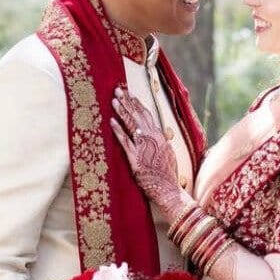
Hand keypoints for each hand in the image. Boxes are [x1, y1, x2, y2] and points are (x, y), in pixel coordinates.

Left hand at [110, 87, 183, 208]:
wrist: (168, 189)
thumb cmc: (167, 174)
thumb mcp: (167, 154)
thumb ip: (160, 142)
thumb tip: (158, 134)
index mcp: (160, 137)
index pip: (147, 115)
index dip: (138, 104)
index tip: (130, 95)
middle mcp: (153, 139)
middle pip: (138, 116)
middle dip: (128, 102)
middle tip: (118, 90)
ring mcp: (144, 147)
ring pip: (132, 125)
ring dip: (122, 112)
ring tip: (114, 101)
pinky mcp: (136, 158)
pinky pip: (125, 141)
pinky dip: (118, 131)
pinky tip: (111, 121)